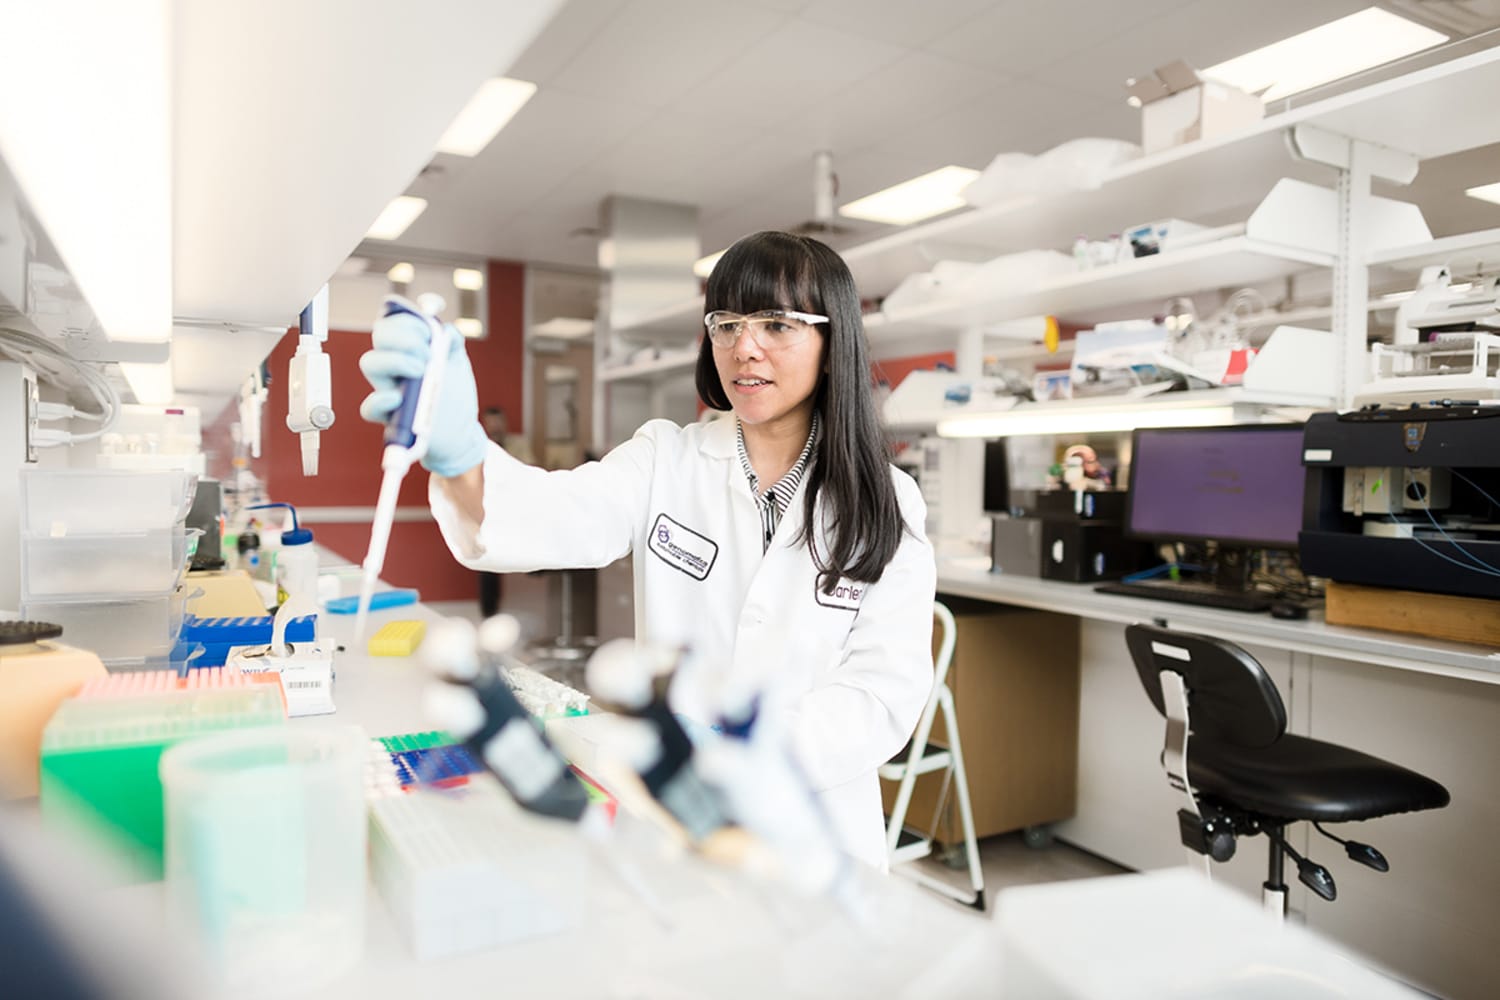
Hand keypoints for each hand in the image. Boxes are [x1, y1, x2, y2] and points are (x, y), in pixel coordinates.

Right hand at [358, 312, 488, 476]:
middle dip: (404, 337)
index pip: (393, 322)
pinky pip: (370, 408)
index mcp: (406, 349)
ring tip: (421, 371)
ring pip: (370, 363)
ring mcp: (389, 389)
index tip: (428, 332)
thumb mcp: (458, 362)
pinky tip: (398, 398)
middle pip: (380, 336)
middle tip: (427, 354)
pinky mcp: (389, 416)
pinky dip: (381, 400)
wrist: (460, 430)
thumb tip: (444, 331)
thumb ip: (452, 340)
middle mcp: (393, 366)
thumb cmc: (455, 396)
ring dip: (396, 360)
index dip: (407, 321)